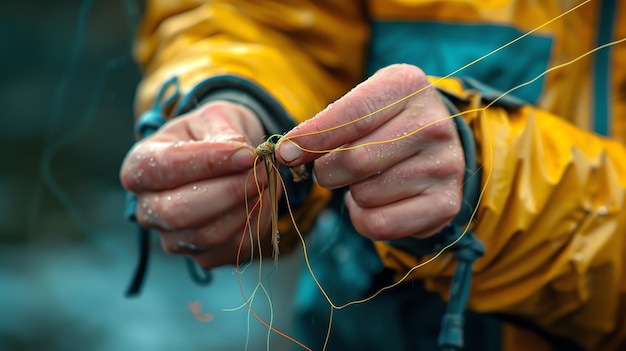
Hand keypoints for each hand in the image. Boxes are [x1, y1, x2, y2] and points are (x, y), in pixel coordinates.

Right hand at [120, 101, 270, 268]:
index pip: (165, 167)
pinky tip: (264, 200)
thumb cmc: (212, 134)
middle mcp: (147, 207)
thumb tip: (244, 157)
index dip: (208, 162)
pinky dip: (256, 225)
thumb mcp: (216, 118)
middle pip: (178, 212)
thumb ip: (226, 134)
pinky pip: (232, 249)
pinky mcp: (203, 256)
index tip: (246, 154)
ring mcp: (172, 237)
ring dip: (246, 209)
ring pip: (208, 235)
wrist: (226, 158)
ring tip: (266, 182)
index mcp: (140, 165)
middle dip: (228, 192)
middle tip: (261, 172)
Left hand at [276, 64, 464, 239]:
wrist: (437, 144)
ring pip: (364, 195)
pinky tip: (379, 201)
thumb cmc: (385, 122)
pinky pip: (379, 225)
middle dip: (328, 171)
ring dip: (353, 194)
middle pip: (354, 160)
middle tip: (334, 168)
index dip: (312, 137)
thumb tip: (287, 153)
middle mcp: (433, 125)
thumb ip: (324, 124)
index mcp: (408, 86)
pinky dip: (365, 219)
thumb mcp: (360, 105)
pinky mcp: (446, 204)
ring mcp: (445, 166)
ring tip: (370, 180)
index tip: (284, 153)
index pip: (352, 114)